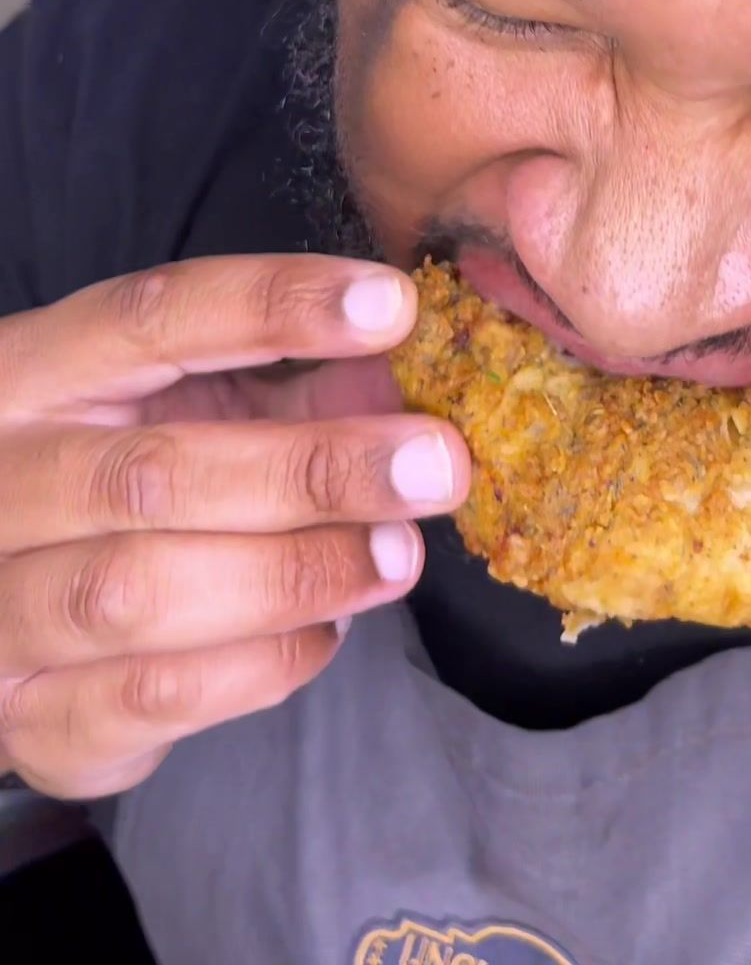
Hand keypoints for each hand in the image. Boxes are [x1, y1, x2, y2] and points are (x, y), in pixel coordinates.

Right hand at [0, 255, 469, 799]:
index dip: (274, 305)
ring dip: (297, 573)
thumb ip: (293, 387)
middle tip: (435, 465)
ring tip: (398, 554)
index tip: (392, 308)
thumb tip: (406, 378)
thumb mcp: (190, 402)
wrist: (5, 600)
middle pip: (150, 471)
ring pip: (142, 592)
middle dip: (313, 468)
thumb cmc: (118, 475)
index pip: (149, 317)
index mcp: (32, 372)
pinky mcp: (30, 718)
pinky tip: (328, 627)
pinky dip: (262, 662)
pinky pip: (153, 695)